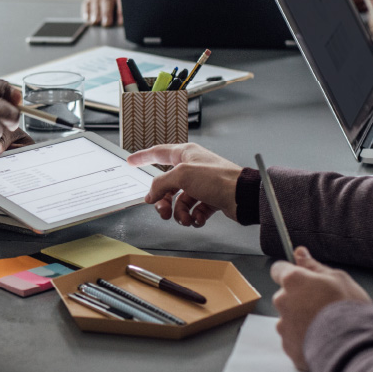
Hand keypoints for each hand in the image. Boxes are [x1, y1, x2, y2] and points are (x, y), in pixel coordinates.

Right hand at [82, 0, 122, 25]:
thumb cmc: (121, 0)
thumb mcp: (125, 2)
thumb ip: (123, 11)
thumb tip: (121, 22)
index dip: (120, 10)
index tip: (120, 22)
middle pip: (107, 0)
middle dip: (106, 12)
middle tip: (107, 23)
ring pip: (96, 1)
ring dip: (95, 13)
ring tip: (95, 22)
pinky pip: (87, 3)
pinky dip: (86, 11)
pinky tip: (87, 18)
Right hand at [126, 143, 241, 225]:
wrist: (241, 196)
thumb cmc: (217, 178)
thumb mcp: (182, 176)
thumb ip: (161, 183)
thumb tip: (151, 193)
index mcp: (185, 155)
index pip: (158, 153)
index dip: (143, 157)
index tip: (131, 161)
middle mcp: (192, 168)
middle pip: (168, 185)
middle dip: (164, 201)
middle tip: (163, 211)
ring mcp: (201, 184)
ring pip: (180, 201)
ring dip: (180, 213)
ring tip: (185, 218)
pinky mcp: (209, 199)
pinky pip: (193, 210)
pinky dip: (193, 217)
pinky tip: (197, 218)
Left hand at [271, 247, 372, 371]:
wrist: (351, 346)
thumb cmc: (347, 309)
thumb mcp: (338, 278)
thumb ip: (314, 266)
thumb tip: (300, 253)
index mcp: (293, 280)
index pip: (278, 269)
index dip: (290, 272)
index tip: (301, 278)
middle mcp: (283, 301)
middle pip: (284, 295)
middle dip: (298, 298)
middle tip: (321, 304)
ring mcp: (284, 326)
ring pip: (288, 318)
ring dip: (300, 319)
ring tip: (323, 324)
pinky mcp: (288, 346)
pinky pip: (293, 338)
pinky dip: (303, 338)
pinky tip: (320, 338)